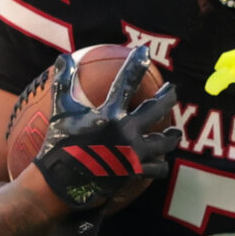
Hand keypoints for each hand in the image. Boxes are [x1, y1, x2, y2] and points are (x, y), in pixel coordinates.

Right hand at [35, 48, 179, 213]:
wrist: (60, 183)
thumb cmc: (59, 144)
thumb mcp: (61, 111)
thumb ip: (64, 83)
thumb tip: (62, 58)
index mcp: (109, 114)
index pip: (126, 82)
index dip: (136, 64)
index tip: (145, 52)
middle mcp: (126, 131)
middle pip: (156, 108)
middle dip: (168, 96)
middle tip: (173, 90)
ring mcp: (133, 153)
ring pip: (164, 141)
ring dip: (171, 136)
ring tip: (175, 133)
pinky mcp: (135, 172)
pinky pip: (156, 168)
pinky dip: (159, 164)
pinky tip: (161, 161)